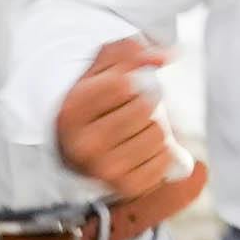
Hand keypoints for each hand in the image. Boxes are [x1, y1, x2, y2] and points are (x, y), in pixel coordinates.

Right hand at [52, 33, 207, 220]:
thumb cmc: (96, 102)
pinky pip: (166, 159)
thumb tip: (168, 55)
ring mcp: (104, 169)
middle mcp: (83, 145)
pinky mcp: (126, 187)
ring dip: (157, 126)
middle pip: (145, 108)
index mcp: (71, 112)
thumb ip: (133, 51)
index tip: (129, 85)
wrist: (80, 149)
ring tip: (138, 129)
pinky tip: (144, 147)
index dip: (137, 79)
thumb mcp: (102, 69)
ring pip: (159, 134)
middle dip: (148, 102)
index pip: (125, 85)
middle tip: (135, 108)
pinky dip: (163, 150)